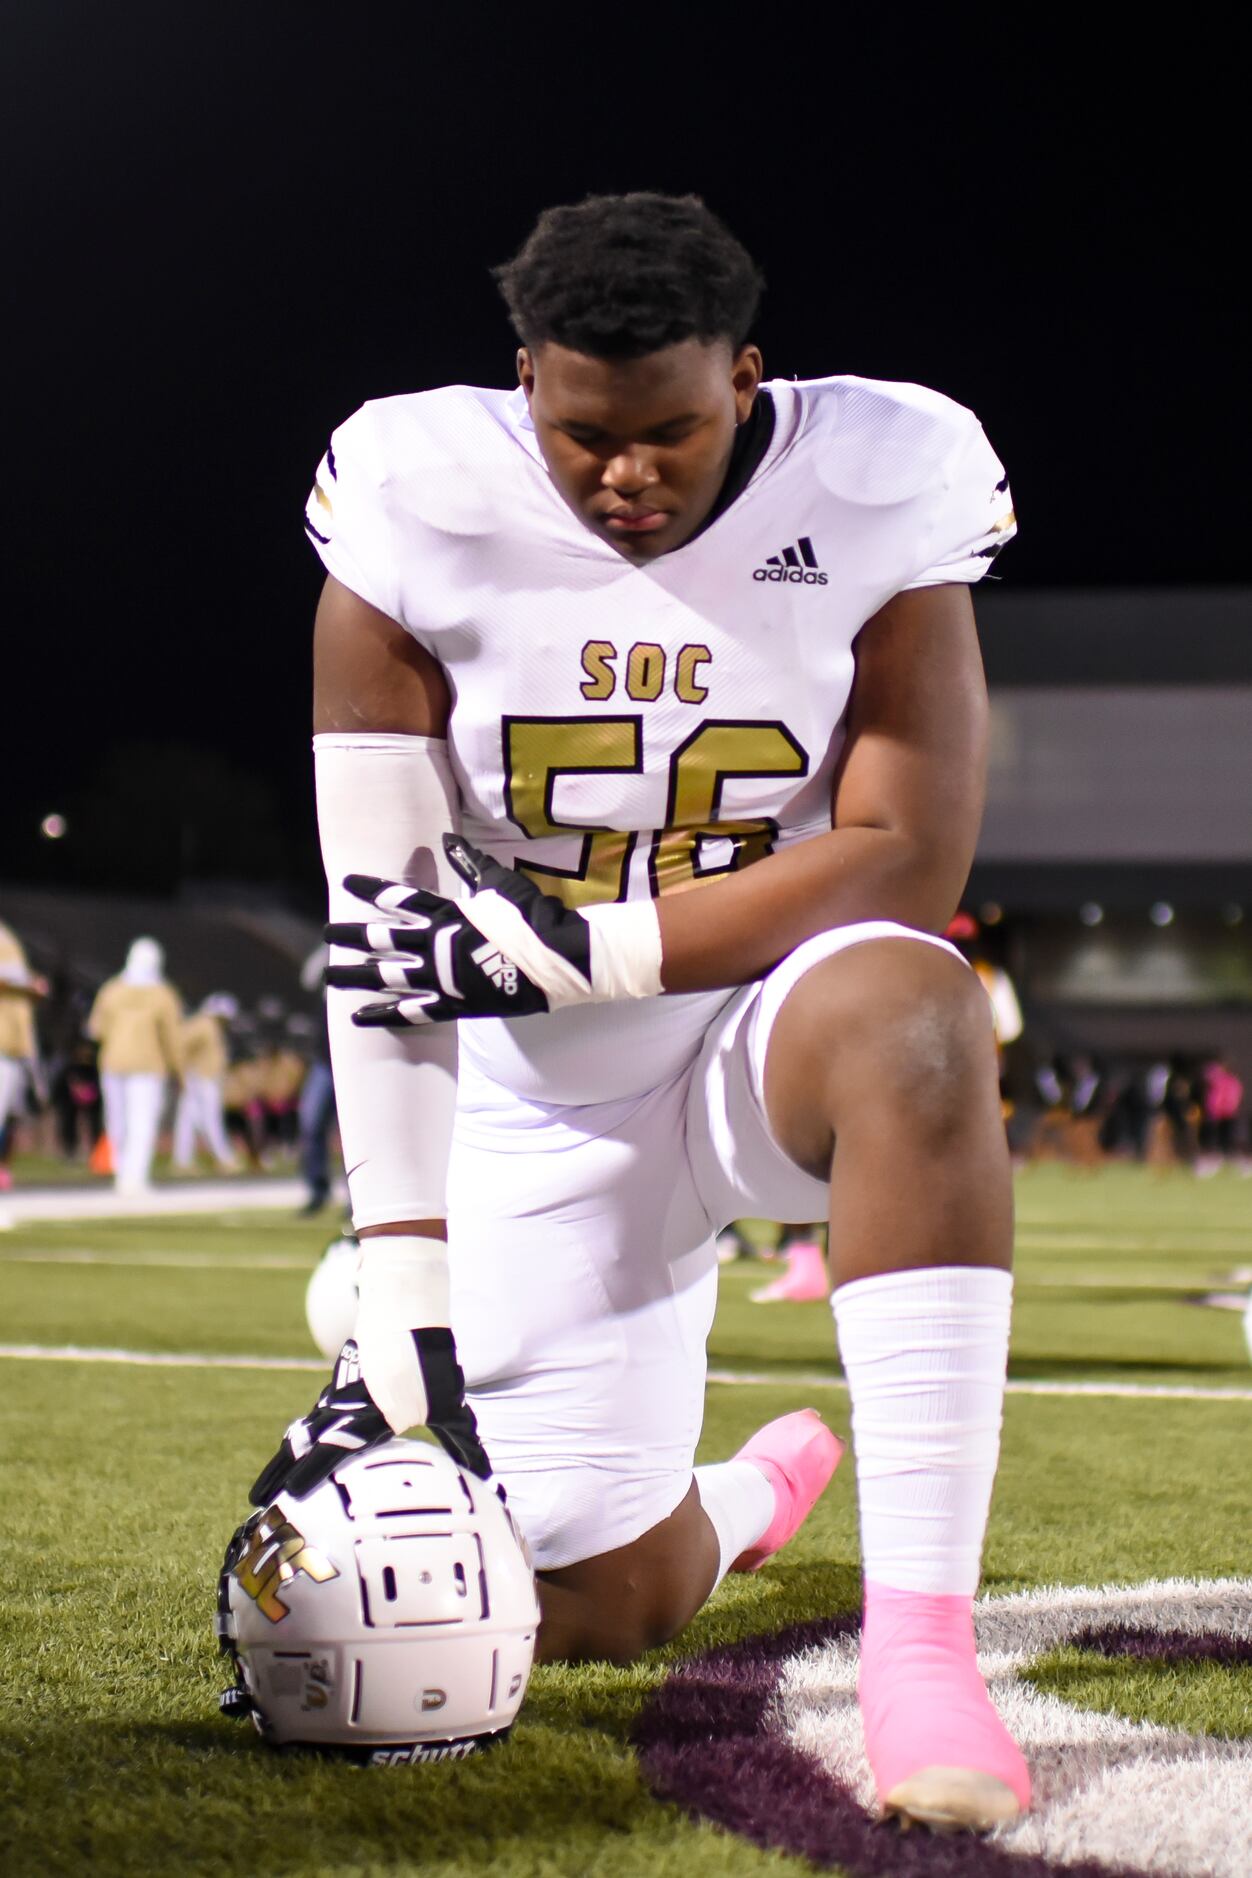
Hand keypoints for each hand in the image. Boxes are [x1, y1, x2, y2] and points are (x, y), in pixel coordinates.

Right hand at [249, 1330, 491, 1505]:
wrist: (407, 1304)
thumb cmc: (434, 1356)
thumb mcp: (452, 1404)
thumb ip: (462, 1442)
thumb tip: (487, 1477)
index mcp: (376, 1412)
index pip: (336, 1449)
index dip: (311, 1473)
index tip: (291, 1495)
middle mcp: (351, 1404)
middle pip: (309, 1442)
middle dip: (285, 1472)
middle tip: (261, 1497)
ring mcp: (341, 1390)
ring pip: (308, 1427)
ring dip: (289, 1454)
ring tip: (268, 1481)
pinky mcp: (342, 1381)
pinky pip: (319, 1413)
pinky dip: (304, 1433)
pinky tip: (295, 1448)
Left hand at [323, 834, 661, 1026]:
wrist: (557, 959)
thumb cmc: (532, 917)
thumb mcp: (500, 883)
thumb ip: (471, 863)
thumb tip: (449, 838)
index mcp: (446, 913)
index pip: (399, 898)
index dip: (371, 890)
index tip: (347, 883)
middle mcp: (437, 945)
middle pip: (382, 939)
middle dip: (351, 936)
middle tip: (325, 935)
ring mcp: (443, 978)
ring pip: (388, 977)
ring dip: (357, 977)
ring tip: (329, 978)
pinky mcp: (455, 1004)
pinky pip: (412, 1011)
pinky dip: (385, 1014)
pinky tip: (358, 1016)